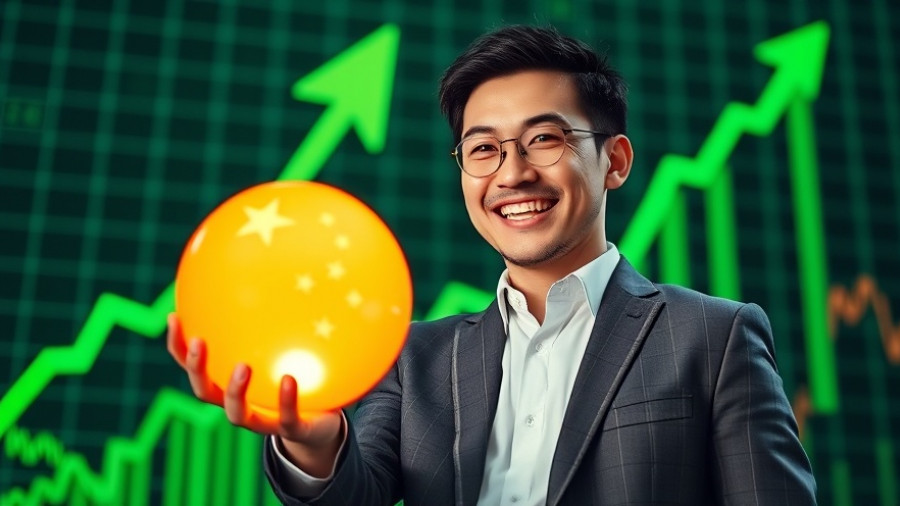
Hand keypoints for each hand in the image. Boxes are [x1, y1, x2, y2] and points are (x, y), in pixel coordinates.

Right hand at [166, 313, 342, 475]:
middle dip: (197, 368)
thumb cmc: (297, 379)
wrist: (320, 426)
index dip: (179, 346)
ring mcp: (263, 420)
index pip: (194, 367)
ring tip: (243, 366)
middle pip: (205, 391)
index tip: (174, 316)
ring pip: (237, 413)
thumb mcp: (283, 349)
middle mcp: (239, 404)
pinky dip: (285, 400)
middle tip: (199, 342)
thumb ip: (273, 323)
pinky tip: (289, 379)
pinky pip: (286, 418)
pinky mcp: (291, 429)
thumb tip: (270, 280)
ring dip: (235, 390)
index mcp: (229, 385)